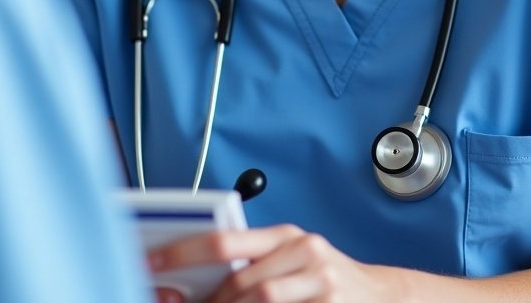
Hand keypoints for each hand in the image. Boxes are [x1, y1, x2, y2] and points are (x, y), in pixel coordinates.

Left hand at [148, 224, 402, 302]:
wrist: (379, 298)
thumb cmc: (321, 282)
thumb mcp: (289, 262)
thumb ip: (250, 264)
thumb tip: (192, 281)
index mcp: (286, 234)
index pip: (225, 239)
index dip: (184, 252)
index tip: (152, 263)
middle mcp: (305, 250)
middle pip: (240, 282)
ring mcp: (320, 281)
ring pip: (257, 300)